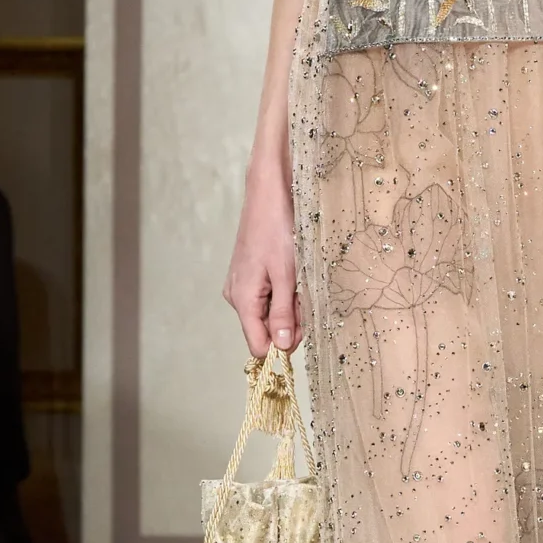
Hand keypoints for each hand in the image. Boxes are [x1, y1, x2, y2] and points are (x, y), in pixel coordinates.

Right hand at [223, 183, 301, 356]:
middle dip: (290, 322)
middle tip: (305, 296)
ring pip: (270, 314)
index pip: (259, 346)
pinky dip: (285, 293)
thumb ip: (283, 312)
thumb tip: (281, 347)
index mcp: (243, 300)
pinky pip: (269, 298)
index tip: (303, 327)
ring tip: (299, 280)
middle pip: (266, 331)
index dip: (283, 345)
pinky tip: (292, 275)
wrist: (269, 195)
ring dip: (290, 306)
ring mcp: (243, 287)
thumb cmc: (277, 230)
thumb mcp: (287, 274)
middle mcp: (237, 297)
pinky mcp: (250, 277)